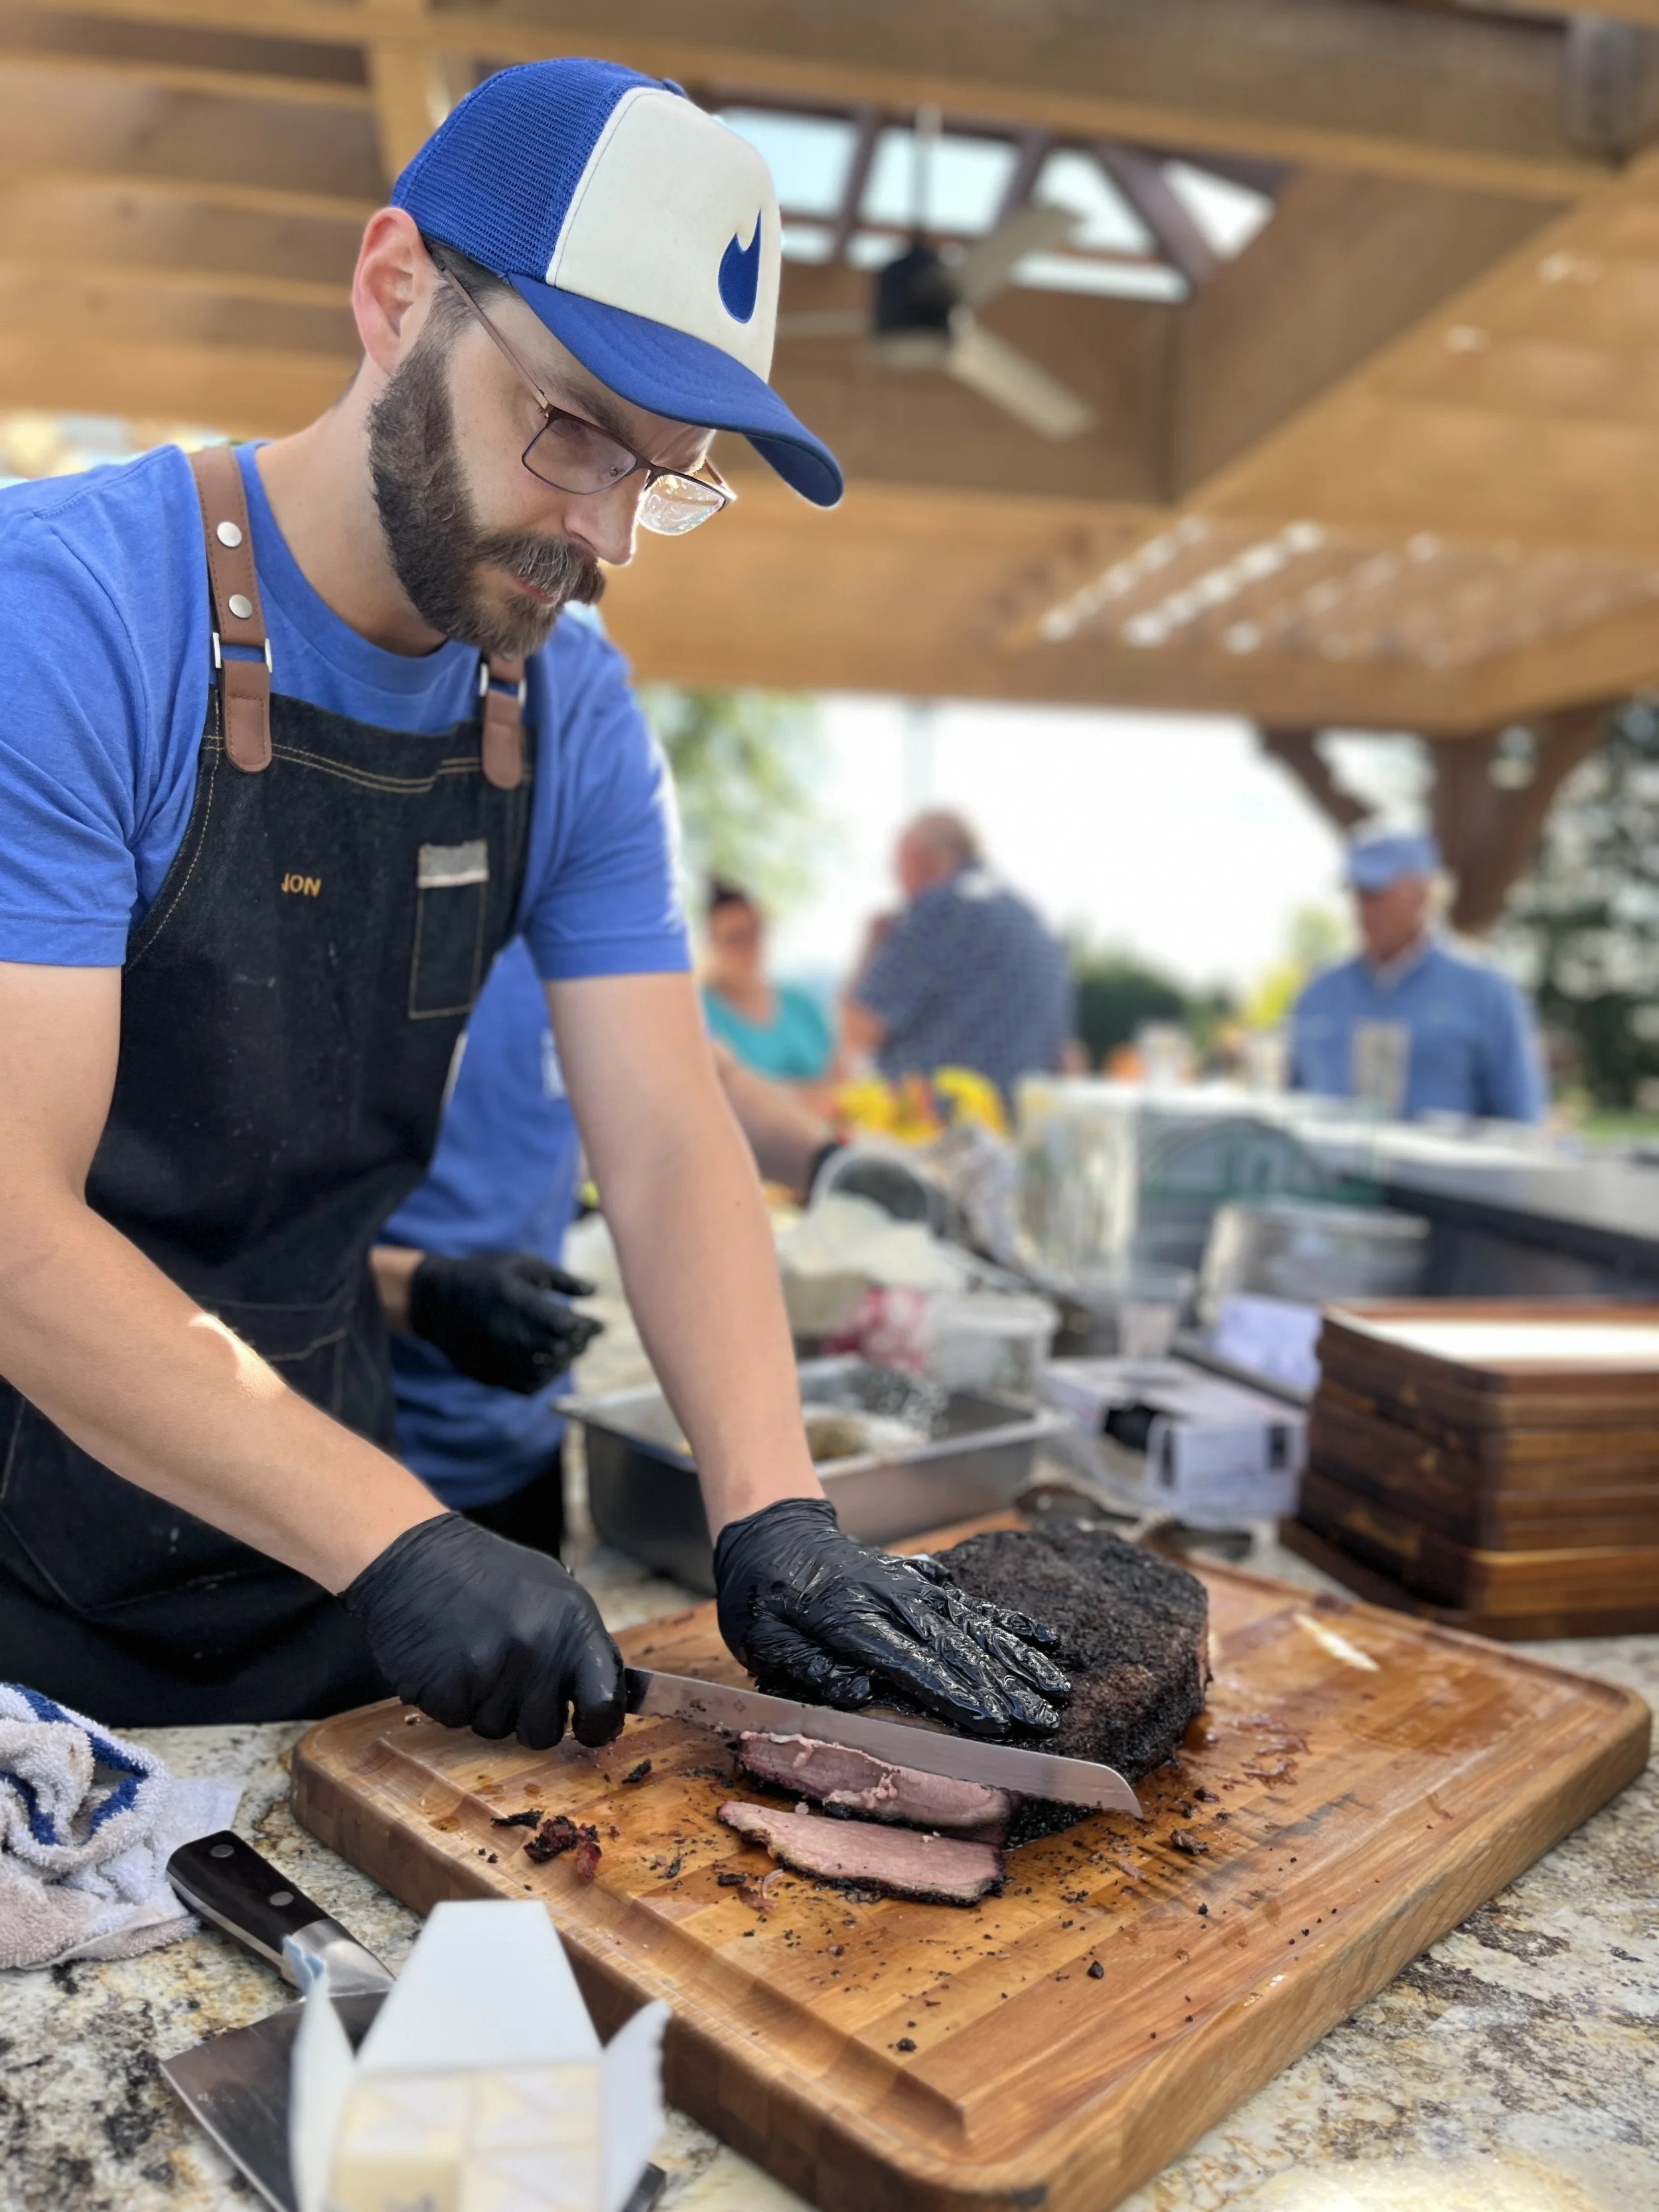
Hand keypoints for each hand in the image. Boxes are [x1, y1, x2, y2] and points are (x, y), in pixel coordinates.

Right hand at [342, 1514, 624, 1747]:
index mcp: (572, 1624)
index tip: (587, 1728)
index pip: (605, 1702)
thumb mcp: (551, 1592)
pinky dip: (449, 1700)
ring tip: (470, 1655)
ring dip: (483, 1705)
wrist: (415, 1557)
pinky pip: (456, 1720)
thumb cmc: (485, 1573)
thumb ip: (575, 1644)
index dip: (598, 1726)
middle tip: (505, 1677)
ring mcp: (491, 1671)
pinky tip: (445, 1661)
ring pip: (496, 1728)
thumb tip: (603, 1695)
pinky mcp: (447, 1688)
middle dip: (525, 1717)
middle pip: (544, 1732)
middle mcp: (538, 1649)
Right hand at [407, 1251, 601, 1393]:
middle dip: (579, 1344)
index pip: (566, 1326)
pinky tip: (549, 1364)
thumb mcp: (523, 1265)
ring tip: (569, 1349)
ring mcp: (497, 1358)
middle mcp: (508, 1334)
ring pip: (546, 1372)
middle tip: (586, 1336)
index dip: (588, 1328)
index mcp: (518, 1304)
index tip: (600, 1325)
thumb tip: (595, 1292)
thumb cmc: (486, 1276)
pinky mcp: (489, 1374)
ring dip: (565, 1362)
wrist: (438, 1301)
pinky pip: (527, 1387)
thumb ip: (561, 1279)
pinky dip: (545, 1379)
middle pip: (559, 1350)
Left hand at [713, 1496, 1069, 1739]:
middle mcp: (890, 1598)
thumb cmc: (762, 1594)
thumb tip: (858, 1695)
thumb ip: (808, 1666)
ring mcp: (911, 1586)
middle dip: (1004, 1685)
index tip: (992, 1721)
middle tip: (1042, 1720)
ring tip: (1057, 1686)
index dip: (953, 1693)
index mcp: (848, 1617)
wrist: (772, 1532)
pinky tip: (1044, 1639)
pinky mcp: (922, 1581)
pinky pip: (972, 1603)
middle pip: (956, 1645)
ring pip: (974, 1624)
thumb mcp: (763, 1638)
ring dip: (1017, 1657)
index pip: (910, 1662)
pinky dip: (1009, 1622)